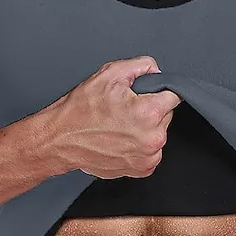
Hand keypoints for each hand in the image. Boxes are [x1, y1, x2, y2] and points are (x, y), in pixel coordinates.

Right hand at [49, 56, 181, 178]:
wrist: (60, 139)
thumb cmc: (80, 110)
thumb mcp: (109, 73)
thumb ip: (141, 66)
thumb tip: (156, 70)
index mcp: (148, 112)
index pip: (174, 96)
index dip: (159, 91)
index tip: (147, 95)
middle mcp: (152, 138)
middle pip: (166, 115)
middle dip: (150, 109)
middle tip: (125, 109)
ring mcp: (147, 157)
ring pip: (159, 134)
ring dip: (146, 128)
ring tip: (120, 125)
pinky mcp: (141, 169)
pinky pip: (151, 152)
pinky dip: (140, 145)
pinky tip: (121, 139)